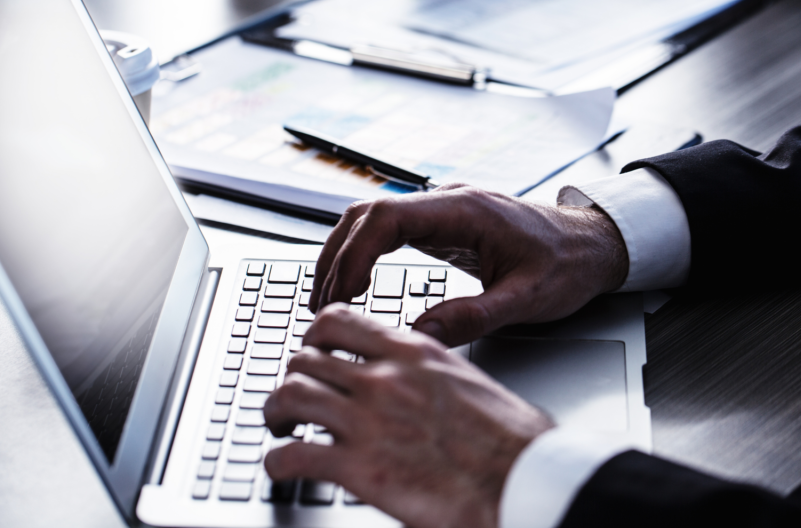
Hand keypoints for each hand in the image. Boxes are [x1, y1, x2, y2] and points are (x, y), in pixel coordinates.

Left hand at [264, 306, 554, 527]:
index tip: (312, 350)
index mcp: (414, 351)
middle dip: (292, 376)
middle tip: (294, 395)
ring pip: (290, 395)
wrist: (525, 480)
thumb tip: (422, 382)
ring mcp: (368, 421)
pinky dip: (278, 462)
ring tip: (279, 427)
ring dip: (275, 412)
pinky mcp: (360, 468)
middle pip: (305, 357)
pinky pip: (294, 456)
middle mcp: (385, 377)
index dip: (313, 336)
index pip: (339, 321)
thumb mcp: (469, 382)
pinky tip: (283, 468)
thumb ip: (433, 374)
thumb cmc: (512, 440)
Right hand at [309, 184, 628, 346]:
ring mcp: (442, 209)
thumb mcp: (525, 299)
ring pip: (372, 219)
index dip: (354, 255)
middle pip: (367, 214)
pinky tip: (354, 282)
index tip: (341, 294)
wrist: (592, 244)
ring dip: (344, 254)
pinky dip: (363, 253)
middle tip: (322, 305)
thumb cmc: (567, 264)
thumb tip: (419, 338)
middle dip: (337, 257)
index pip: (386, 217)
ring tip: (328, 298)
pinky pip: (388, 229)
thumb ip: (472, 317)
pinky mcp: (443, 224)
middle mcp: (447, 201)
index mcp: (464, 210)